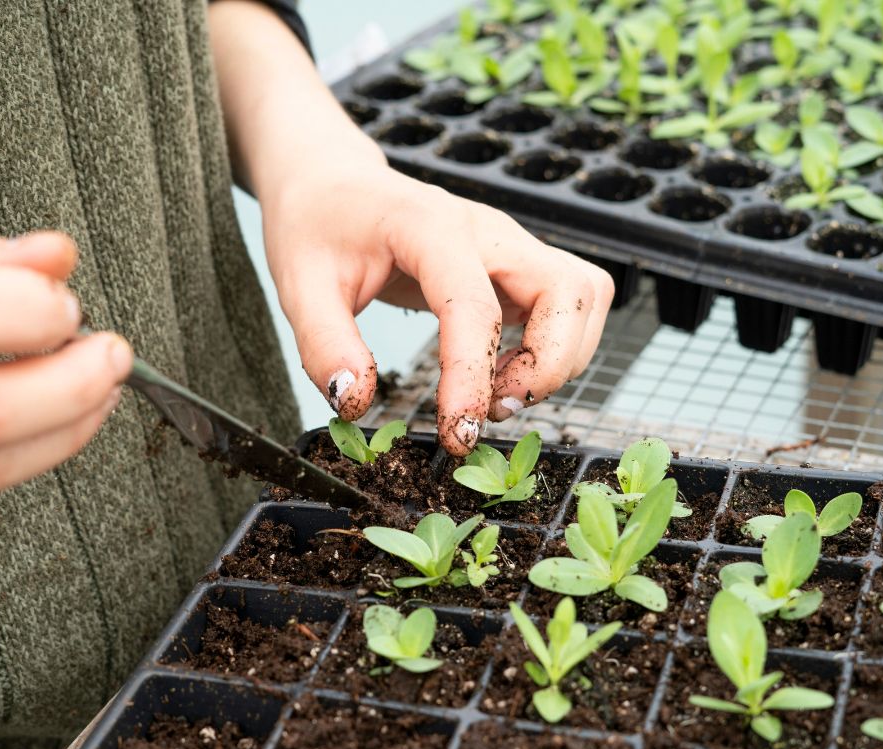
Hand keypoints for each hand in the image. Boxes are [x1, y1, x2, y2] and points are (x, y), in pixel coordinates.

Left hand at [262, 162, 612, 455]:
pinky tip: (500, 376)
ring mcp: (508, 245)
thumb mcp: (298, 285)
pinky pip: (569, 305)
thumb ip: (325, 345)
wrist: (330, 182)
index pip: (474, 306)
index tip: (457, 433)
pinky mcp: (515, 265)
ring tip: (499, 396)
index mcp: (429, 226)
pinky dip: (554, 349)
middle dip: (550, 365)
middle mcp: (486, 229)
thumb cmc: (316, 226)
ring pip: (584, 295)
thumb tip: (357, 403)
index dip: (472, 376)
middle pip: (570, 290)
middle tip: (495, 409)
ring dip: (560, 359)